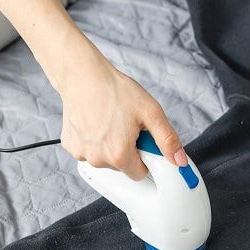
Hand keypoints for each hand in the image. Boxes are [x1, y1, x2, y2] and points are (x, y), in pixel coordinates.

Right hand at [55, 44, 186, 180]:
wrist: (83, 75)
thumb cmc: (115, 90)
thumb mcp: (150, 112)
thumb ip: (167, 140)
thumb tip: (179, 161)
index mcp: (119, 155)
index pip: (140, 173)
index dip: (144, 156)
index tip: (142, 140)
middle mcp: (98, 159)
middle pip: (122, 167)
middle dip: (127, 150)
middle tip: (126, 126)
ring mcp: (82, 154)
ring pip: (104, 159)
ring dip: (109, 146)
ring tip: (109, 121)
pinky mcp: (70, 146)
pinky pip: (88, 151)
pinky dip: (93, 141)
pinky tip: (94, 122)